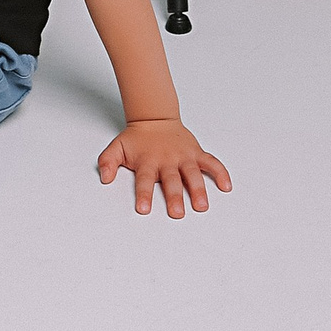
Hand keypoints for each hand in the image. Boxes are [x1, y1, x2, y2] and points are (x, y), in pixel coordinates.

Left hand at [97, 118, 232, 217]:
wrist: (155, 117)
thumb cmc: (137, 139)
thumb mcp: (117, 147)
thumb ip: (108, 162)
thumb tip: (104, 177)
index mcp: (148, 161)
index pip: (145, 179)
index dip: (144, 194)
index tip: (143, 209)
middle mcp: (167, 160)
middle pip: (171, 180)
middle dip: (174, 197)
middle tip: (176, 213)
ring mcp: (183, 156)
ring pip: (192, 173)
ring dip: (198, 189)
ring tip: (201, 205)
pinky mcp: (196, 153)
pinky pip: (211, 162)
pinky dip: (220, 173)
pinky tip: (226, 186)